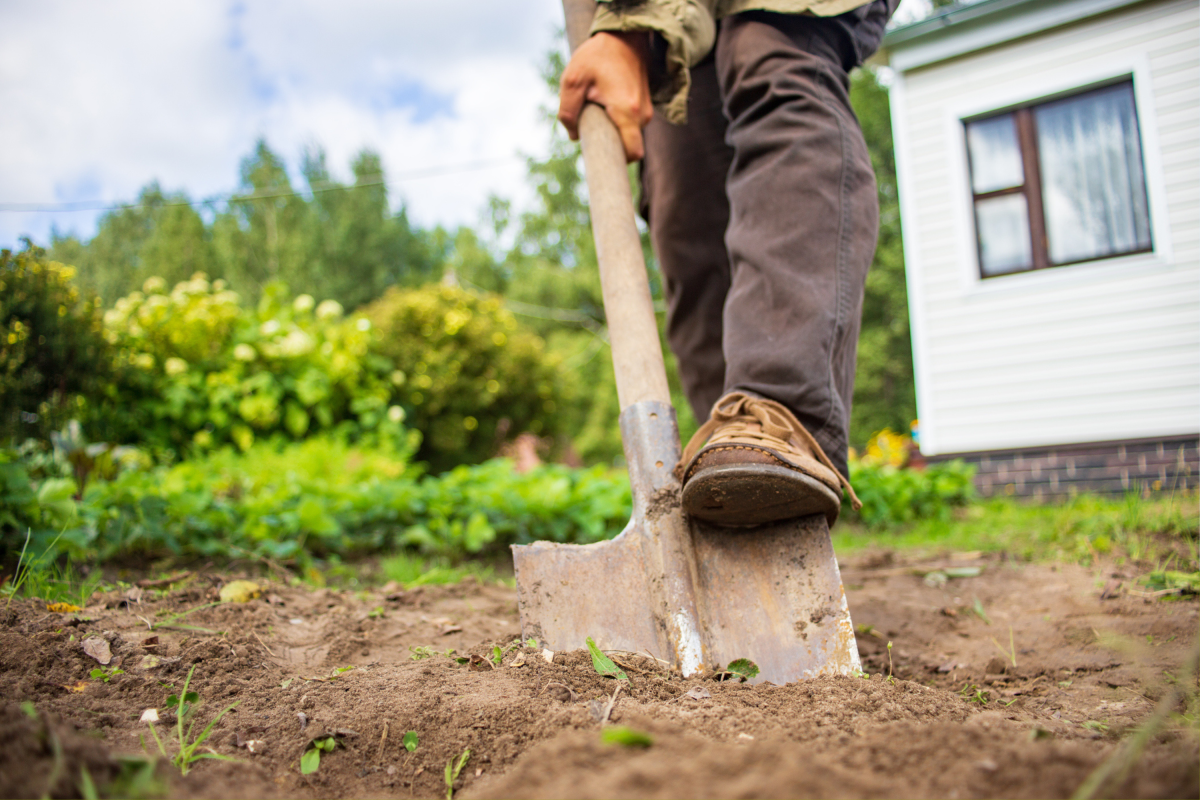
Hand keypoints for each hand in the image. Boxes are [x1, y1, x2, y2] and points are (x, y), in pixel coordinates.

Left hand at [558, 31, 652, 161]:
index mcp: (626, 111)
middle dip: (609, 144)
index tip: (601, 161)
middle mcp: (641, 114)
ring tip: (597, 108)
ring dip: (611, 130)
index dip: (618, 162)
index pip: (632, 153)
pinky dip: (617, 122)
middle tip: (590, 127)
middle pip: (627, 146)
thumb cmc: (597, 56)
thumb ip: (567, 111)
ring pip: (628, 135)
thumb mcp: (572, 80)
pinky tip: (605, 104)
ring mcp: (646, 110)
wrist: (623, 36)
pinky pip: (630, 125)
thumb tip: (574, 136)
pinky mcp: (645, 106)